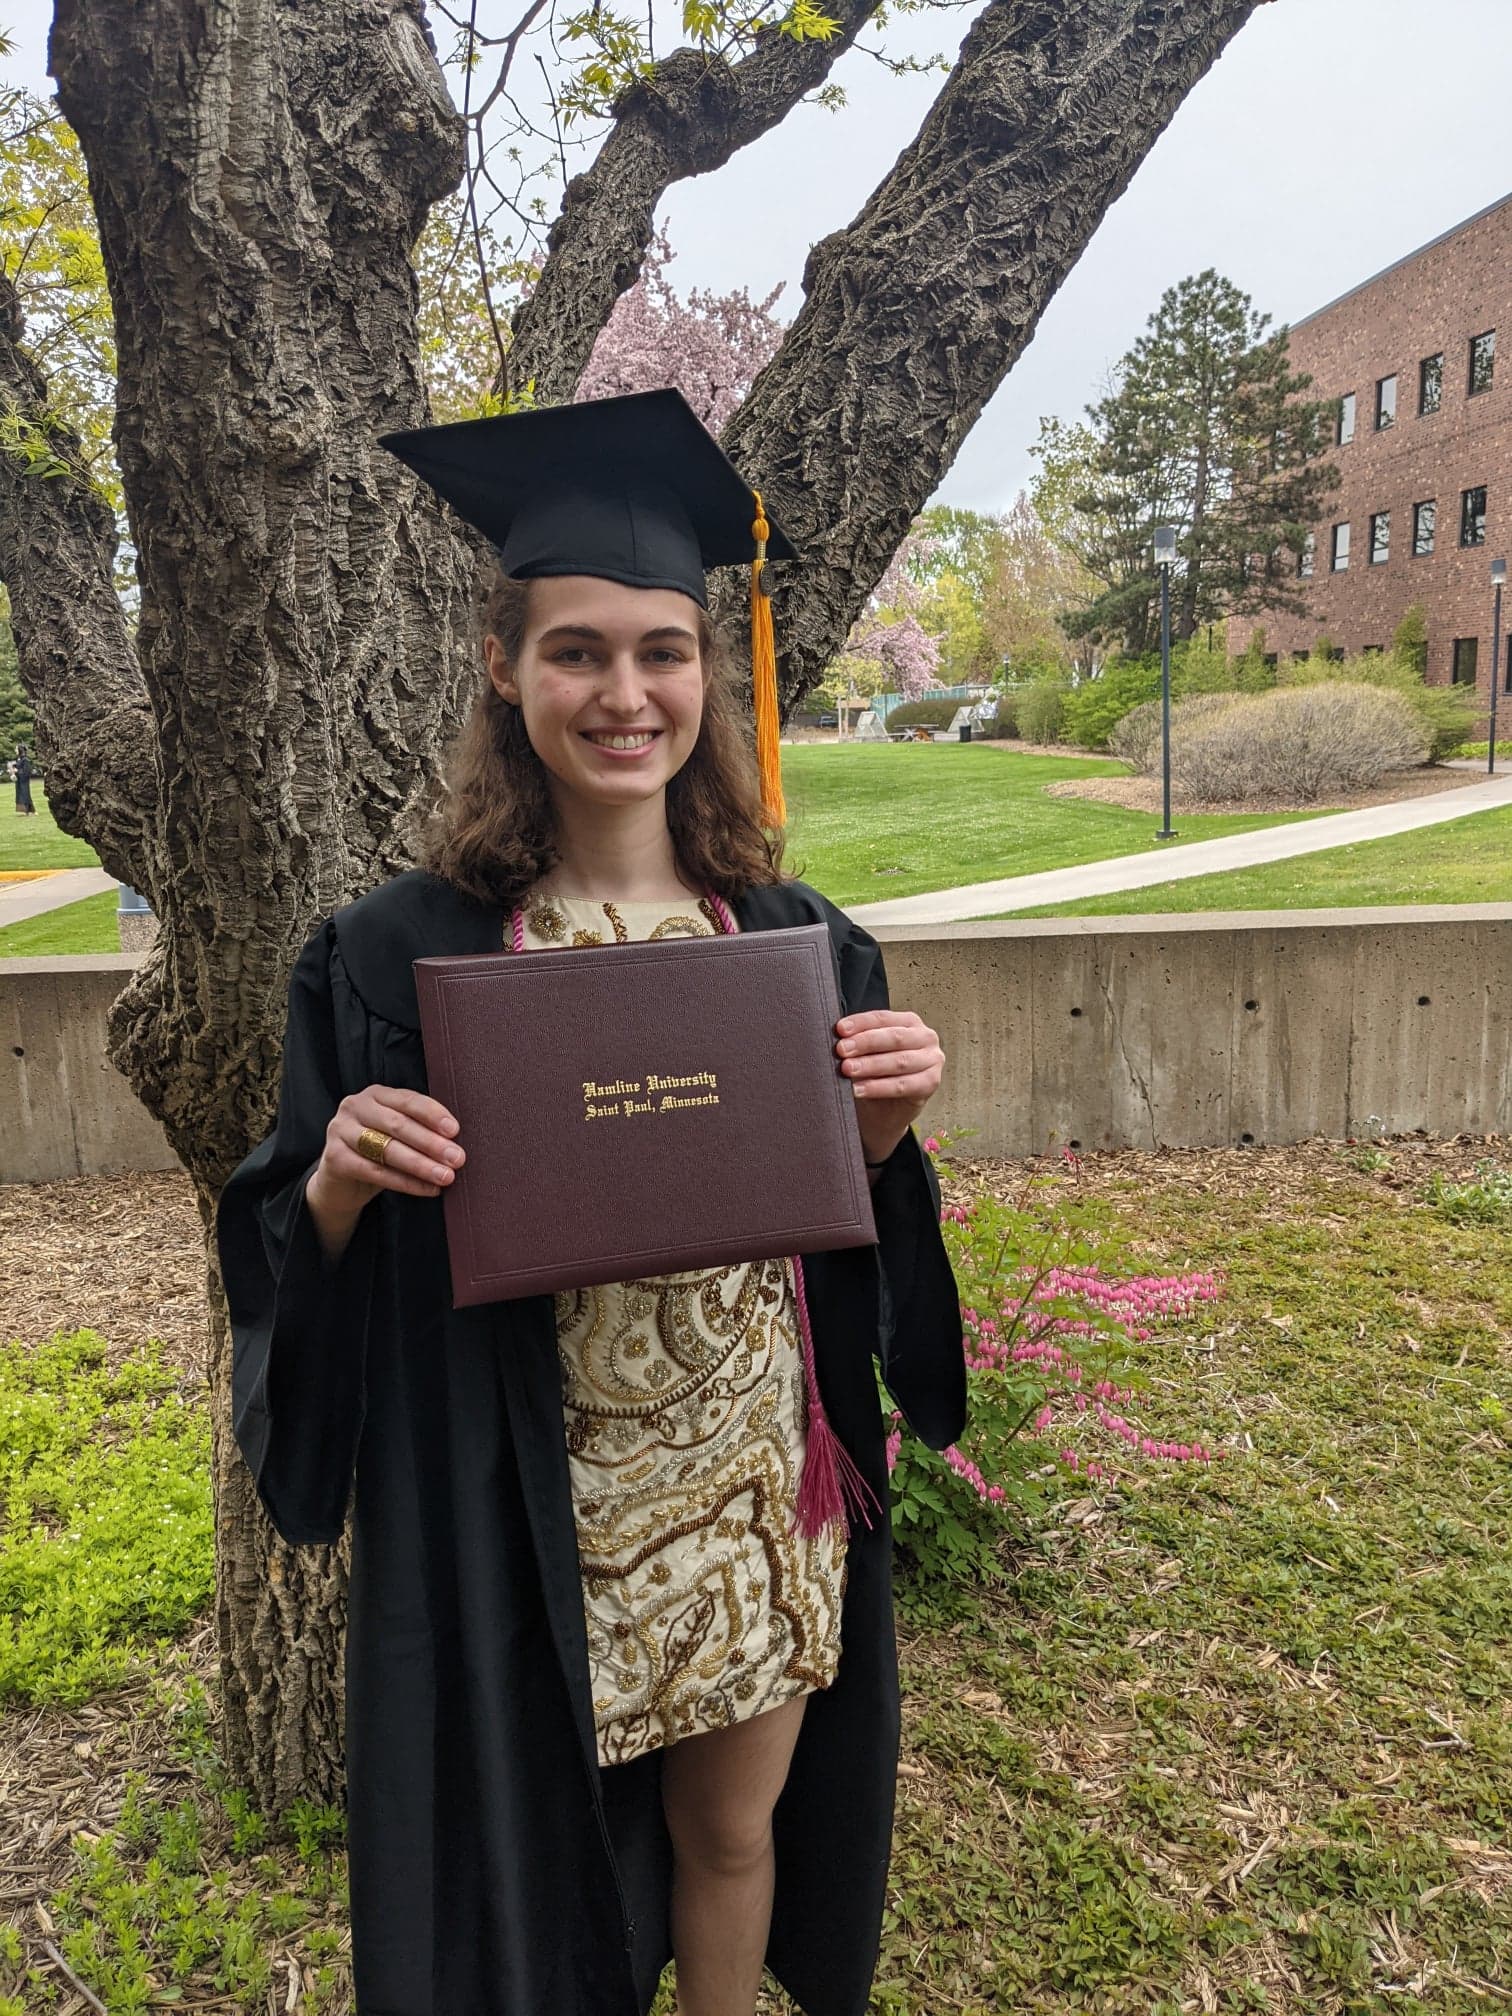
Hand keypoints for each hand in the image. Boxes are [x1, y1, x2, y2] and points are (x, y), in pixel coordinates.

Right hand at [308, 1086, 465, 1218]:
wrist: (340, 1182)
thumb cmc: (378, 1152)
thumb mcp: (397, 1134)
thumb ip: (420, 1129)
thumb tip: (456, 1142)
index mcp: (375, 1094)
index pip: (408, 1100)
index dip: (433, 1114)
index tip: (455, 1131)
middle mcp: (355, 1106)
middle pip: (399, 1124)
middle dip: (431, 1143)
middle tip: (457, 1158)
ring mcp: (340, 1130)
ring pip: (387, 1149)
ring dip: (421, 1164)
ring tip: (446, 1176)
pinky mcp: (334, 1158)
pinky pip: (376, 1172)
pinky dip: (406, 1183)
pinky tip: (428, 1190)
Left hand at [834, 1009, 943, 1164]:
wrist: (885, 1111)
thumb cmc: (877, 1075)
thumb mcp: (867, 1054)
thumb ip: (857, 1042)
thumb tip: (837, 1037)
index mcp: (909, 1022)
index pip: (883, 1018)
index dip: (860, 1023)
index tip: (840, 1029)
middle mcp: (925, 1037)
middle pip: (894, 1037)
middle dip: (865, 1043)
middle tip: (842, 1050)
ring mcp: (932, 1060)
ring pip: (899, 1061)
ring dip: (870, 1065)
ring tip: (848, 1070)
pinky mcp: (931, 1083)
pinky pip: (902, 1085)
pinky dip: (878, 1088)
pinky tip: (860, 1089)